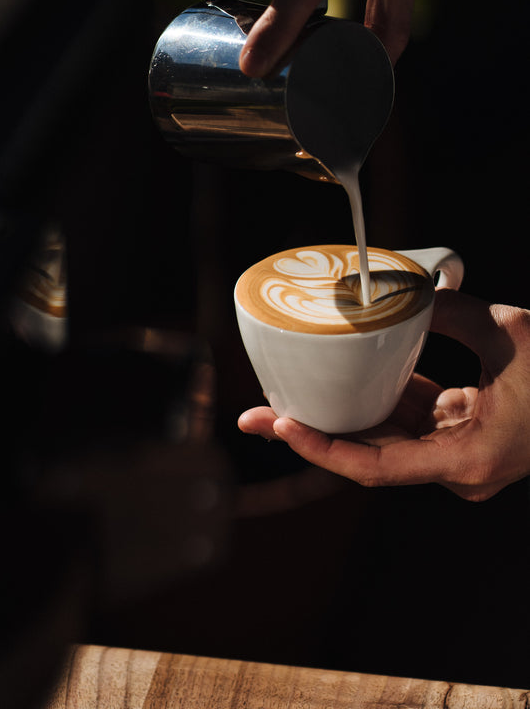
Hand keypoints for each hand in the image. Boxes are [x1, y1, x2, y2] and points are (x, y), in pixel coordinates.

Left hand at [238, 289, 529, 500]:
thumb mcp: (508, 333)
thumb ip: (449, 312)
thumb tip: (403, 292)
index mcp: (466, 459)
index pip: (376, 465)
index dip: (322, 447)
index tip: (279, 424)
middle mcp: (456, 467)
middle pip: (369, 452)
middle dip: (312, 431)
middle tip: (255, 410)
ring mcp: (458, 452)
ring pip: (385, 435)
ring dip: (337, 414)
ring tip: (282, 393)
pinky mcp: (463, 432)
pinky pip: (409, 417)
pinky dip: (377, 397)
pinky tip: (340, 376)